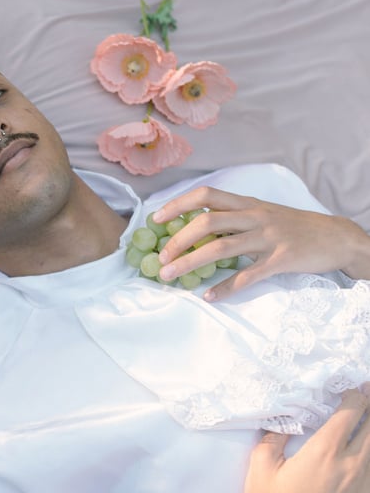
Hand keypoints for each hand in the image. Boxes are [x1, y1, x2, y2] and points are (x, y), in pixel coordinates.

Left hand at [152, 187, 369, 300]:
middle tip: (161, 258)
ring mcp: (268, 237)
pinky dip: (226, 287)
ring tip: (171, 276)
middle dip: (179, 240)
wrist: (336, 237)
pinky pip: (248, 275)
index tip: (156, 219)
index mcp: (248, 204)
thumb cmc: (294, 227)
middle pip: (208, 222)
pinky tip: (210, 296)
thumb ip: (234, 219)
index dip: (178, 205)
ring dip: (191, 263)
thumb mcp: (263, 215)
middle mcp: (255, 217)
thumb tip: (198, 230)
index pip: (206, 196)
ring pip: (222, 248)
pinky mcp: (281, 259)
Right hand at [238, 388, 369, 492]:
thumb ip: (272, 438)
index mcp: (324, 452)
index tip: (353, 389)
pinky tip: (368, 454)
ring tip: (368, 424)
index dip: (355, 395)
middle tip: (368, 396)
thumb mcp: (260, 468)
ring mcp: (364, 486)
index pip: (351, 411)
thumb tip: (283, 420)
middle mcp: (350, 465)